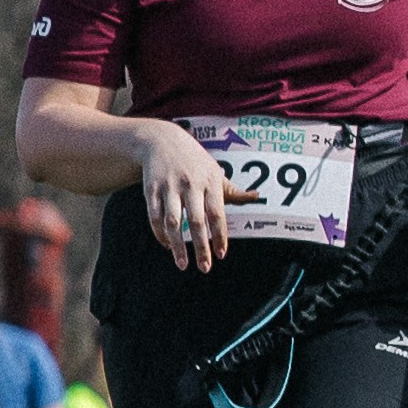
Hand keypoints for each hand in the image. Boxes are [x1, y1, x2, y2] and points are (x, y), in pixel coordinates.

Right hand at [137, 120, 243, 273]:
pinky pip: (155, 217)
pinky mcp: (151, 189)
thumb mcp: (215, 171)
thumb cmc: (194, 160)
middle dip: (201, 247)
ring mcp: (169, 187)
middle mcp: (190, 185)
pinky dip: (160, 234)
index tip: (221, 254)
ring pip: (174, 222)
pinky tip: (167, 245)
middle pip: (197, 222)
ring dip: (178, 246)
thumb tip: (257, 197)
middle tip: (205, 267)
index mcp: (210, 182)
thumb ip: (233, 190)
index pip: (217, 214)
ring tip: (183, 264)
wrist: (162, 140)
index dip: (220, 236)